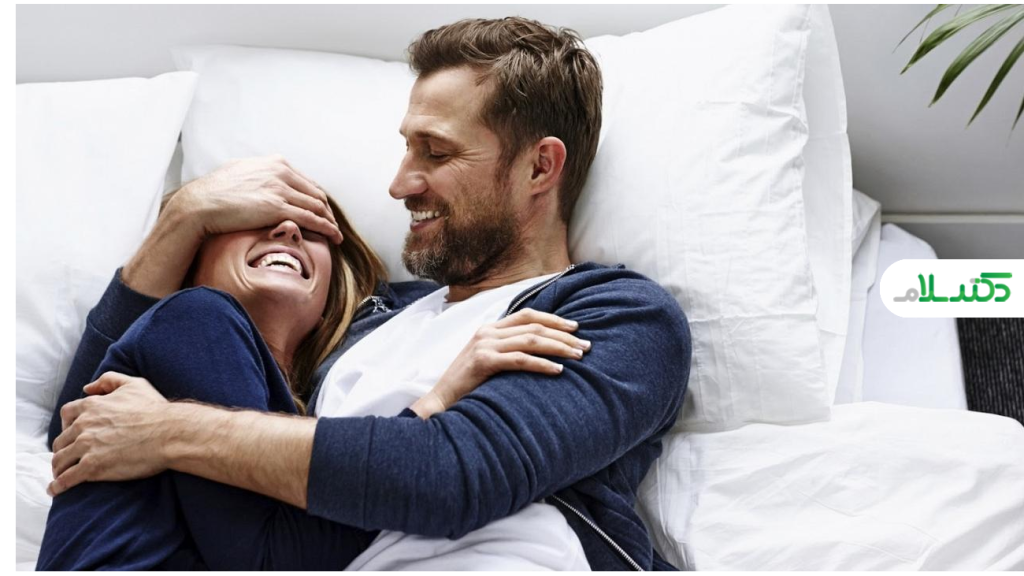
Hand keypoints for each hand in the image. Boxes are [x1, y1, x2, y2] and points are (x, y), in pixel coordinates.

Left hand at [48, 372, 171, 496]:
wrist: (170, 433)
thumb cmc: (156, 410)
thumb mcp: (134, 384)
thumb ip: (109, 380)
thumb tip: (88, 387)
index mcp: (92, 406)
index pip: (66, 415)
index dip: (66, 425)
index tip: (71, 434)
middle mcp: (84, 425)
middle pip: (60, 440)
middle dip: (62, 449)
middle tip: (68, 457)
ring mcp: (86, 446)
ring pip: (60, 459)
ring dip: (58, 468)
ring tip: (60, 475)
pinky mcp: (92, 467)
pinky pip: (67, 478)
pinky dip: (58, 485)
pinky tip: (57, 490)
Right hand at [168, 154, 343, 243]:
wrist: (200, 203)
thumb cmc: (214, 192)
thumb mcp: (240, 173)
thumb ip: (257, 174)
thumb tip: (260, 177)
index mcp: (275, 163)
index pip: (306, 181)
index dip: (317, 198)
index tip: (322, 211)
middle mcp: (281, 172)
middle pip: (316, 193)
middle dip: (327, 211)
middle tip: (333, 225)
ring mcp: (280, 189)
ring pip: (317, 206)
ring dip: (330, 221)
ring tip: (336, 234)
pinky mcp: (278, 207)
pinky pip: (311, 218)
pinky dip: (326, 228)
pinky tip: (333, 237)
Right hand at [413, 309, 590, 416]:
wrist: (440, 402)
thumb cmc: (467, 386)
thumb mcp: (488, 361)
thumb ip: (508, 351)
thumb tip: (540, 352)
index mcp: (489, 328)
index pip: (528, 315)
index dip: (553, 319)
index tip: (575, 328)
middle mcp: (487, 332)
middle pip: (534, 326)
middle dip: (563, 335)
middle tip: (585, 346)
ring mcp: (484, 345)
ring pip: (531, 340)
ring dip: (558, 347)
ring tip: (578, 356)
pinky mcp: (483, 361)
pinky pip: (520, 360)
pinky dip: (542, 364)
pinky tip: (558, 370)